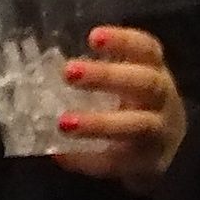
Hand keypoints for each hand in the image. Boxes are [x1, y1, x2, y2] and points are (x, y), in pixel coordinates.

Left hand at [52, 24, 184, 189]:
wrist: (164, 149)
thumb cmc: (132, 103)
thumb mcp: (124, 81)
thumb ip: (95, 71)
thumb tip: (35, 66)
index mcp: (154, 70)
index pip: (146, 50)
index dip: (123, 41)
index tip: (92, 37)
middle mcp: (162, 99)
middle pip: (145, 83)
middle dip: (108, 77)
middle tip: (68, 73)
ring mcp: (159, 132)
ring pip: (137, 126)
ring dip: (100, 124)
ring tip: (64, 123)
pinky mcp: (148, 162)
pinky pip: (119, 162)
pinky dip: (89, 159)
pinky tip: (62, 155)